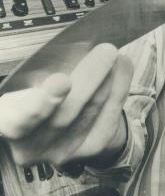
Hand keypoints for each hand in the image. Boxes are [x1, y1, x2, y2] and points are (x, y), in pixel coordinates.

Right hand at [0, 43, 132, 167]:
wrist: (54, 120)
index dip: (39, 103)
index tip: (62, 81)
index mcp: (9, 122)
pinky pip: (109, 117)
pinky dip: (119, 88)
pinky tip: (122, 66)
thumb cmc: (35, 89)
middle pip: (64, 115)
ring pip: (89, 114)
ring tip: (114, 53)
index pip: (19, 119)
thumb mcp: (28, 79)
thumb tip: (77, 44)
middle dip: (89, 78)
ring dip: (108, 80)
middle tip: (106, 50)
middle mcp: (31, 146)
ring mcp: (61, 152)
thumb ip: (43, 68)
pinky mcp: (89, 148)